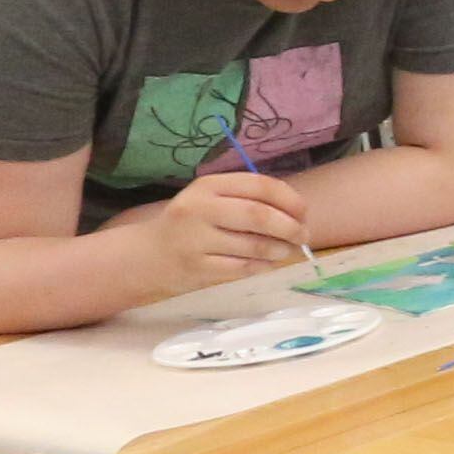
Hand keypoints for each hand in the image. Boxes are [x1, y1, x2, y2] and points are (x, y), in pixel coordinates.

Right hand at [152, 170, 311, 291]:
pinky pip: (243, 268)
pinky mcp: (198, 268)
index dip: (290, 199)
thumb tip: (299, 213)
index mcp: (208, 186)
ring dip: (279, 249)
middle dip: (290, 227)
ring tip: (285, 250)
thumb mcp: (212, 200)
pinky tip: (266, 263)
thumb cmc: (191, 224)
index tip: (304, 212)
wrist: (149, 255)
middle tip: (303, 235)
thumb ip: (249, 199)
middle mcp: (200, 209)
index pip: (259, 186)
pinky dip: (263, 266)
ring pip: (254, 245)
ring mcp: (196, 240)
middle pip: (259, 215)